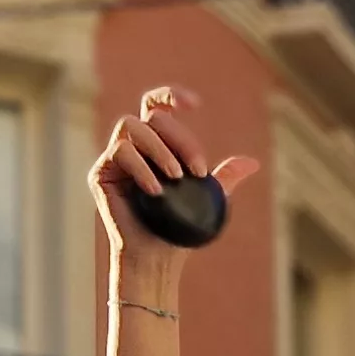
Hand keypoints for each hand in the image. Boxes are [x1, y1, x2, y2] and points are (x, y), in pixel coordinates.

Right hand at [92, 85, 261, 260]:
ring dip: (159, 149)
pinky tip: (156, 190)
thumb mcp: (206, 199)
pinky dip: (141, 168)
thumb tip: (253, 162)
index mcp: (154, 145)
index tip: (196, 104)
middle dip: (180, 138)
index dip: (172, 95)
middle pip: (152, 116)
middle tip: (198, 170)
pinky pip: (120, 152)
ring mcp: (114, 158)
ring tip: (177, 177)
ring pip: (132, 126)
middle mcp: (132, 146)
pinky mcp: (101, 173)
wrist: (155, 260)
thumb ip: (223, 177)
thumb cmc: (177, 230)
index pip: (158, 107)